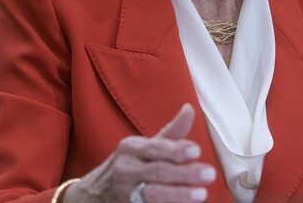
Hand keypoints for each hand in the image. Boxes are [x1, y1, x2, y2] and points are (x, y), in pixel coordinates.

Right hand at [64, 103, 215, 201]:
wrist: (94, 193)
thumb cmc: (128, 164)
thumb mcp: (144, 146)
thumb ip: (170, 133)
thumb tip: (190, 108)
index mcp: (131, 148)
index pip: (155, 148)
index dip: (175, 150)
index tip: (196, 151)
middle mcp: (126, 169)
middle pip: (157, 172)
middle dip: (184, 174)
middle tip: (209, 174)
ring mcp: (125, 192)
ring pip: (153, 194)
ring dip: (178, 195)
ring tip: (200, 194)